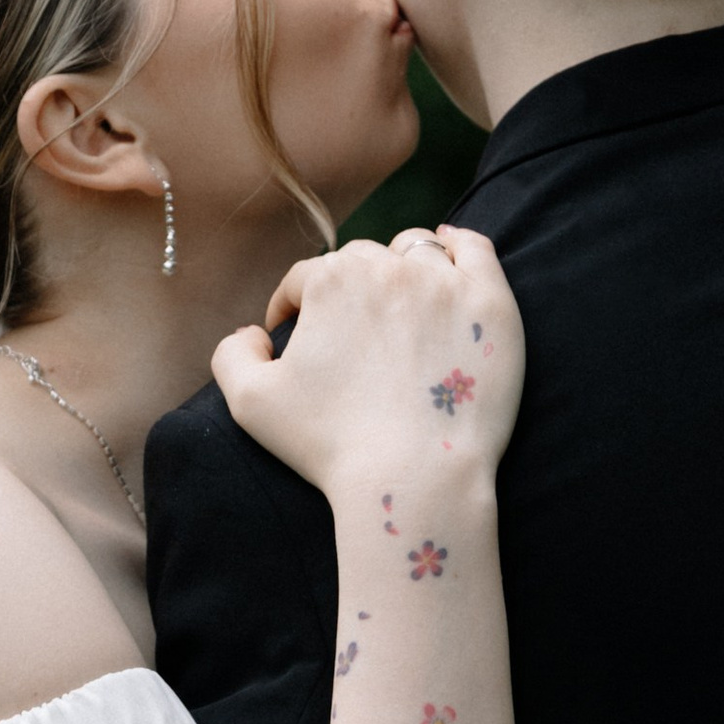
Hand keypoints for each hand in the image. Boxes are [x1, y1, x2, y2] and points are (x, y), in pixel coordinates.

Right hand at [212, 226, 523, 515]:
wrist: (414, 478)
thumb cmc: (331, 446)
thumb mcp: (250, 404)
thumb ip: (232, 355)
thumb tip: (252, 332)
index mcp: (329, 280)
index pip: (304, 279)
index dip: (292, 306)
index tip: (294, 332)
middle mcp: (387, 268)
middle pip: (361, 261)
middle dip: (347, 289)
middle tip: (351, 330)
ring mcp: (445, 282)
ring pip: (415, 251)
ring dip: (401, 267)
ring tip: (401, 299)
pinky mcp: (490, 304)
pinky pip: (474, 249)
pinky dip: (459, 245)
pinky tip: (449, 254)